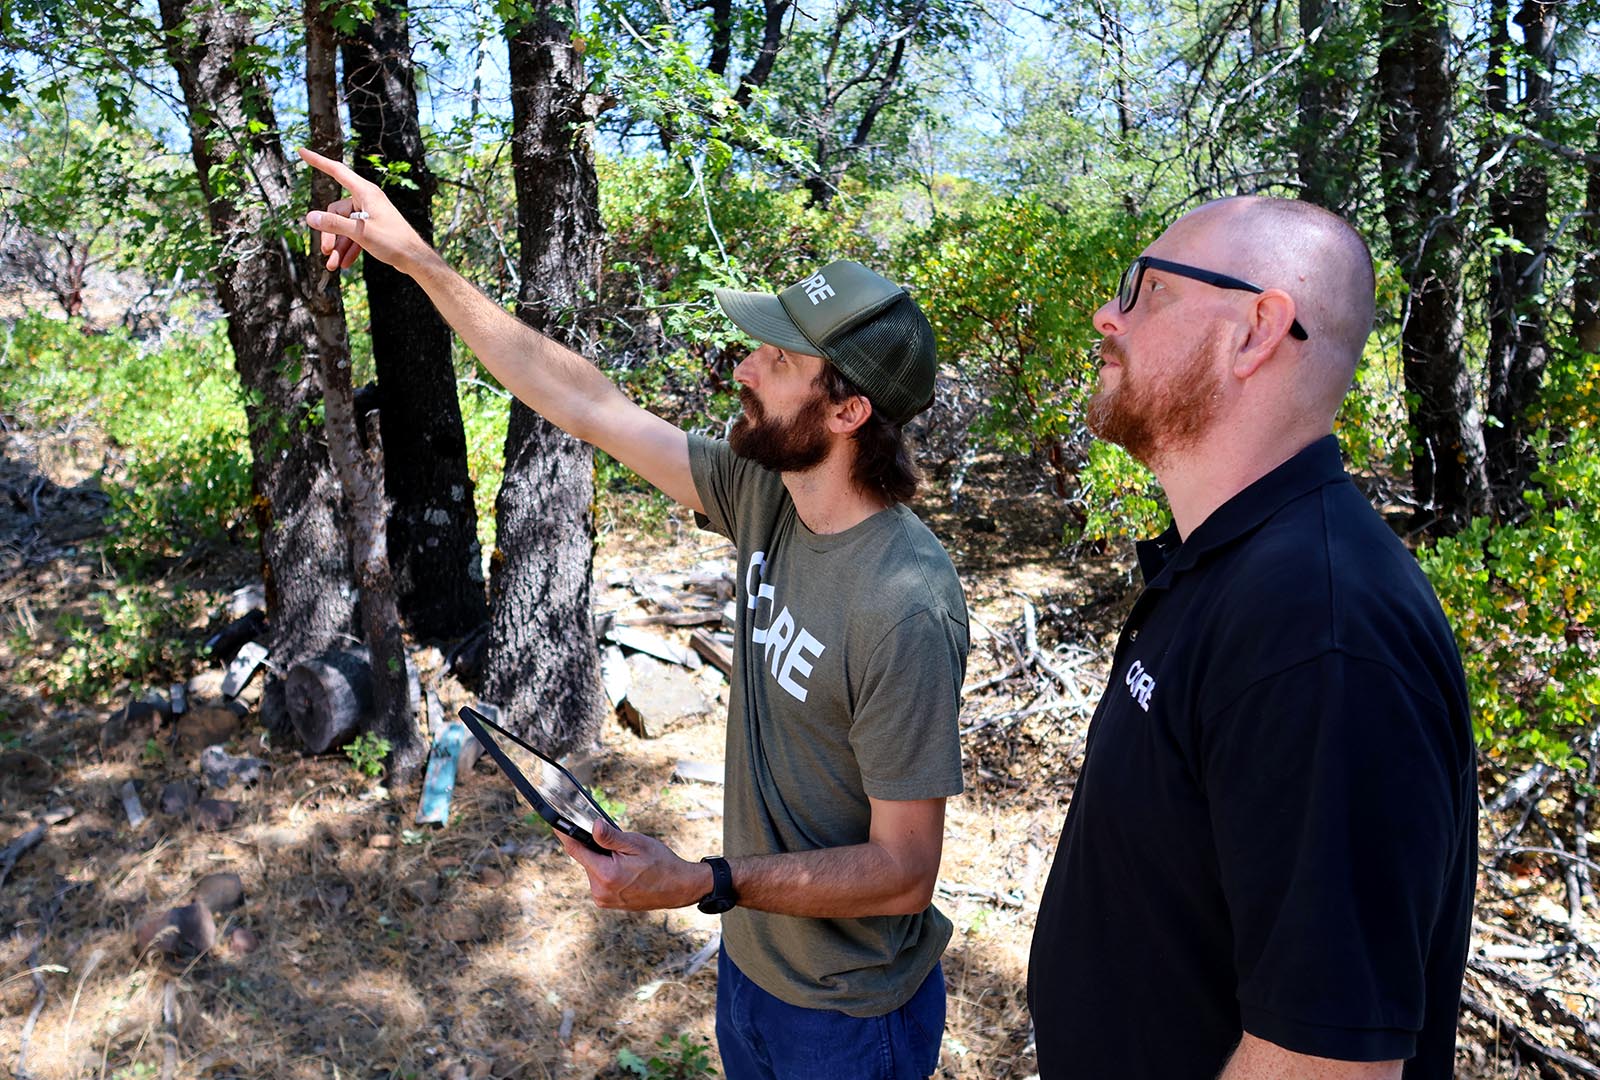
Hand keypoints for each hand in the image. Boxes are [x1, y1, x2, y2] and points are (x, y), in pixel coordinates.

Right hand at [297, 147, 430, 274]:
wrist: (414, 258)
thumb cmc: (393, 241)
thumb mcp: (360, 232)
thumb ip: (335, 224)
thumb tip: (311, 217)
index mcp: (365, 192)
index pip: (336, 171)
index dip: (318, 161)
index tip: (301, 151)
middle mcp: (366, 199)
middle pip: (336, 211)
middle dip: (330, 233)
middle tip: (326, 253)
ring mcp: (369, 213)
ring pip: (344, 226)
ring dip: (338, 245)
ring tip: (333, 266)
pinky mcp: (372, 226)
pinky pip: (354, 234)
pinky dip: (349, 248)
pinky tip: (344, 264)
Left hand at [556, 819, 711, 910]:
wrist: (678, 888)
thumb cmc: (661, 864)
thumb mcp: (636, 844)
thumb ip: (610, 837)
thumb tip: (592, 826)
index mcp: (606, 875)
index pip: (576, 850)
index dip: (565, 834)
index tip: (556, 823)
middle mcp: (600, 891)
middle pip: (586, 859)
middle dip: (596, 848)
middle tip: (620, 846)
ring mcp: (603, 899)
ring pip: (594, 870)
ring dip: (603, 861)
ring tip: (628, 861)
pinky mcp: (607, 903)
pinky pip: (600, 880)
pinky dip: (608, 871)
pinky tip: (626, 871)